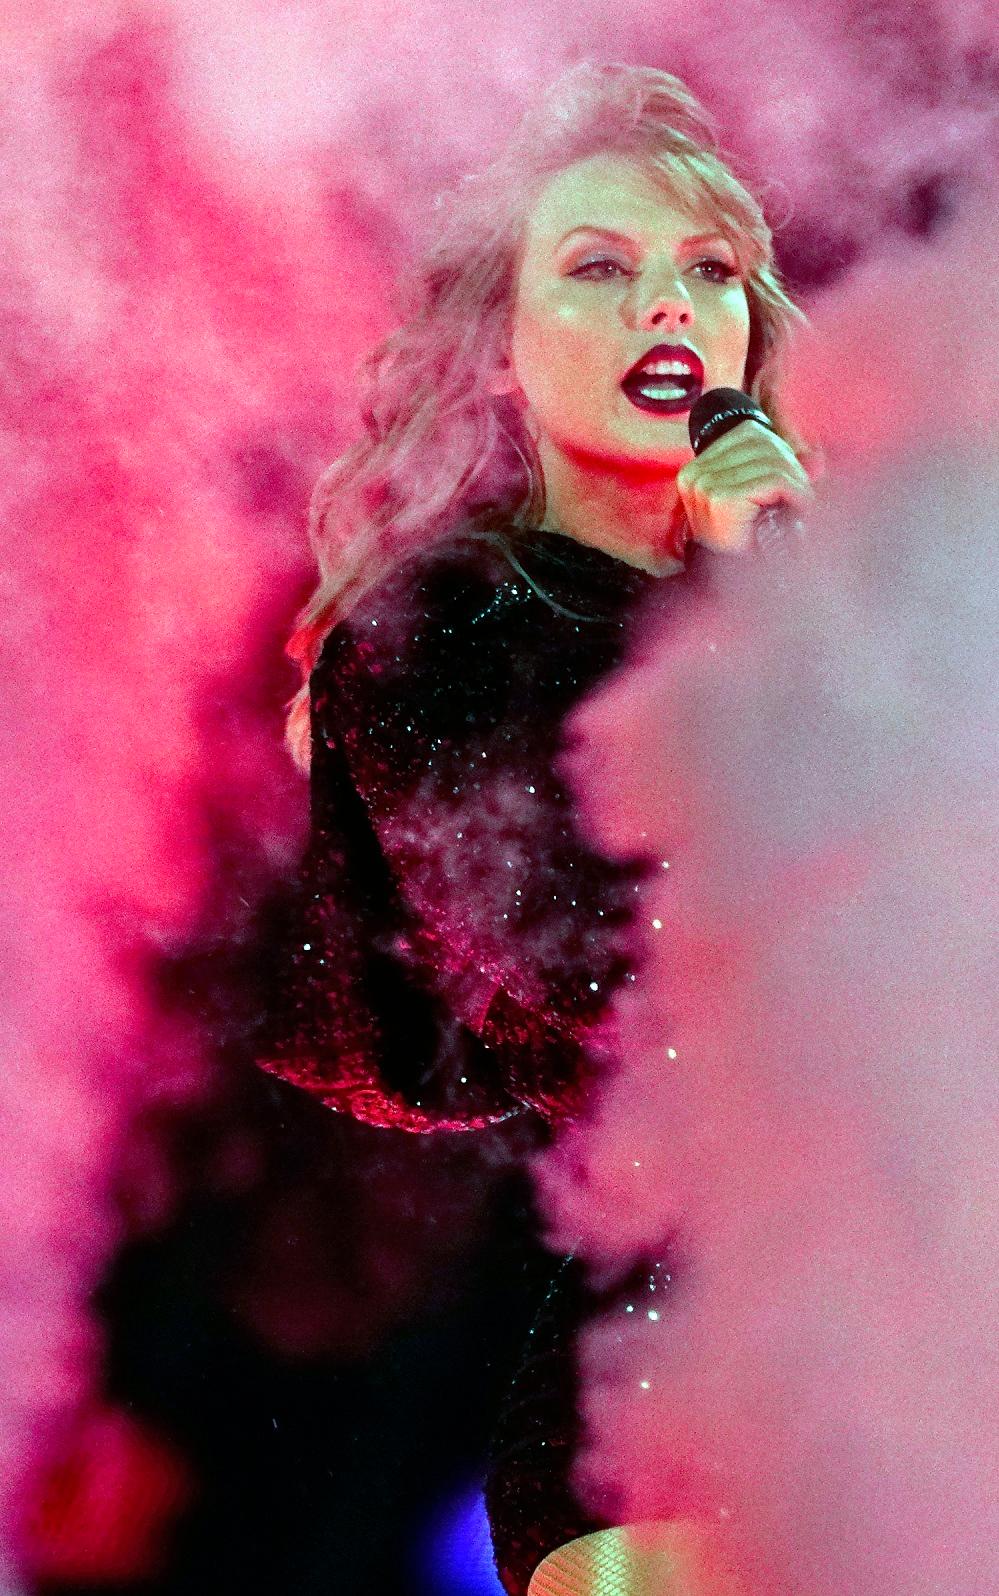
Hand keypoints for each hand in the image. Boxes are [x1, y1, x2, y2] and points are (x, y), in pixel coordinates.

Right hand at [676, 418, 815, 555]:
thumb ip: (762, 467)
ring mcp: (706, 486)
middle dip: (789, 464)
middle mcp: (695, 474)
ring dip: (795, 480)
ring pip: (771, 461)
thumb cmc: (744, 540)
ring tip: (803, 499)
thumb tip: (806, 451)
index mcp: (695, 468)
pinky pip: (774, 480)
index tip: (792, 475)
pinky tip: (803, 505)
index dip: (779, 450)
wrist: (733, 582)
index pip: (748, 434)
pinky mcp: (723, 499)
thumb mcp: (749, 494)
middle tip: (802, 489)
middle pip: (761, 444)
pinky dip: (796, 492)